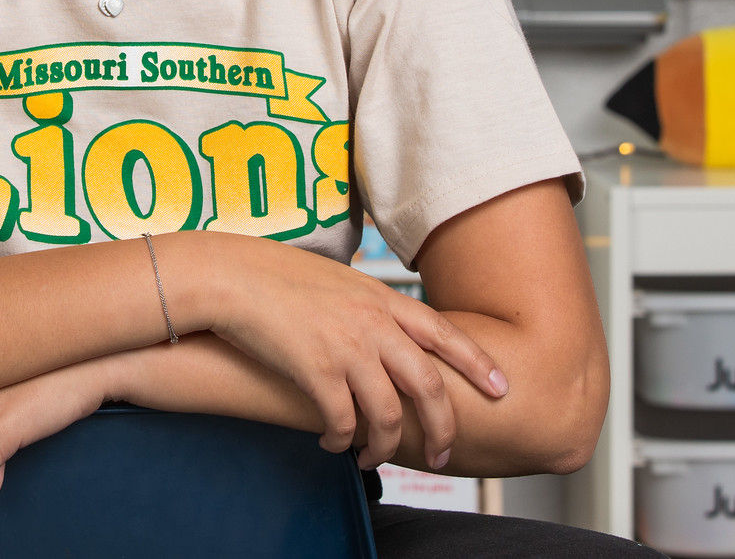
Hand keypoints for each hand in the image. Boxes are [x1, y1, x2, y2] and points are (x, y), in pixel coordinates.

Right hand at [179, 232, 508, 470]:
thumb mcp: (339, 282)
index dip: (477, 363)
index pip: (444, 333)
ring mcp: (346, 347)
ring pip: (388, 413)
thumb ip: (367, 305)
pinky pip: (342, 422)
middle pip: (429, 384)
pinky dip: (341, 441)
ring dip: (385, 446)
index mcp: (382, 299)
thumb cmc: (278, 277)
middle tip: (443, 454)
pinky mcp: (315, 371)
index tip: (501, 387)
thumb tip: (383, 329)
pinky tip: (331, 444)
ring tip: (374, 459)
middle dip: (443, 427)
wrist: (234, 277)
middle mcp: (373, 323)